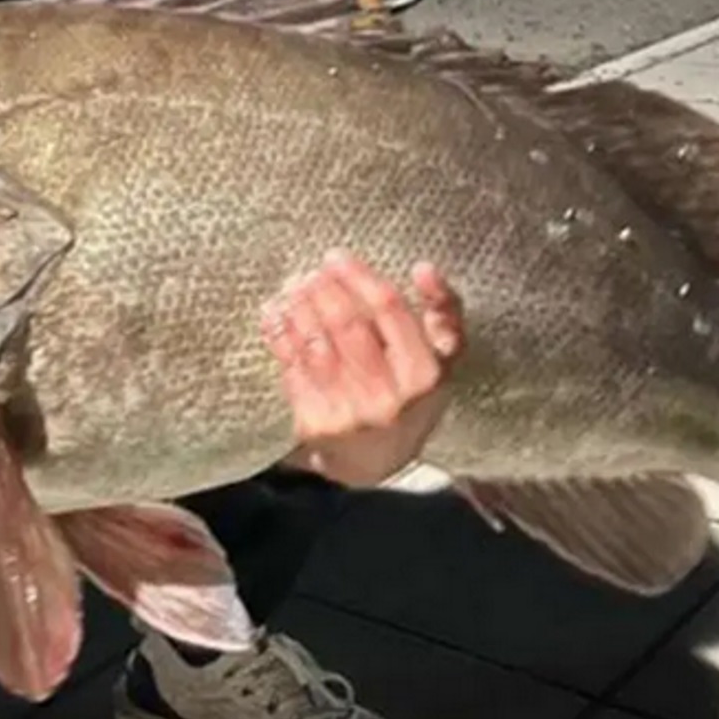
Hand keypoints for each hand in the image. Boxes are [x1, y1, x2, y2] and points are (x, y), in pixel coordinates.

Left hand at [261, 250, 464, 487]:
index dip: (359, 278)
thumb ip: (444, 311)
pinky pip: (292, 368)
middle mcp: (389, 397)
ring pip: (316, 345)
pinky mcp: (316, 424)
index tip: (336, 257)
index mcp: (424, 374)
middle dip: (324, 291)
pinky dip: (280, 334)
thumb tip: (424, 269)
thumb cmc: (410, 394)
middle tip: (311, 271)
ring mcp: (350, 413)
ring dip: (299, 308)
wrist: (378, 461)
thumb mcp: (442, 359)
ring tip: (293, 286)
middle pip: (348, 326)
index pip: (390, 310)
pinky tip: (275, 312)